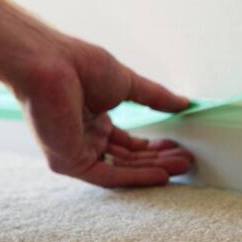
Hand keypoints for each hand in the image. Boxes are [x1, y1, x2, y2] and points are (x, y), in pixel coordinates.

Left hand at [16, 35, 192, 186]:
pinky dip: (136, 177)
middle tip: (186, 160)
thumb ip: (155, 98)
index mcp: (94, 120)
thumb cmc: (82, 65)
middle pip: (128, 157)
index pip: (128, 143)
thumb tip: (184, 102)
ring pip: (121, 168)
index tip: (179, 146)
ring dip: (153, 169)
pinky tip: (161, 174)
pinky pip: (107, 175)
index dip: (154, 147)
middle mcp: (85, 138)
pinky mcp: (69, 162)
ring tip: (182, 167)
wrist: (54, 64)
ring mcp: (76, 152)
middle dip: (158, 160)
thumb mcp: (128, 83)